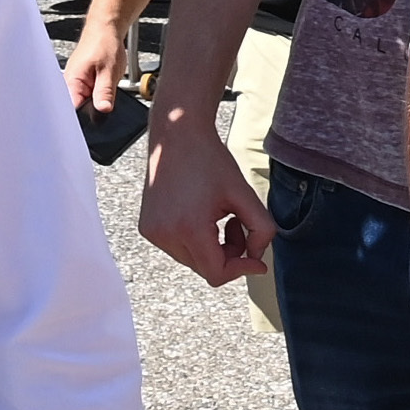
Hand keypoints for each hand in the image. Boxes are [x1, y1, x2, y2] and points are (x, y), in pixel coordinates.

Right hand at [66, 11, 134, 115]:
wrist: (105, 30)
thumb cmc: (104, 44)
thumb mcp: (109, 71)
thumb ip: (105, 92)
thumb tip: (103, 110)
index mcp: (71, 83)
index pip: (71, 112)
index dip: (84, 120)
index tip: (95, 121)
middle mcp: (69, 85)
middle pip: (78, 110)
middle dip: (93, 111)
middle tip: (104, 100)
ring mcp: (75, 85)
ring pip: (85, 104)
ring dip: (97, 102)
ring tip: (104, 86)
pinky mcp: (82, 84)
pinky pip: (89, 97)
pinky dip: (98, 96)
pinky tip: (103, 87)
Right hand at [138, 107, 272, 286]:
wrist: (177, 135)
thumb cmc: (211, 161)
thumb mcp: (245, 194)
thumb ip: (262, 229)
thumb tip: (257, 258)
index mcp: (189, 228)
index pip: (217, 273)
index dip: (241, 269)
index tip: (257, 259)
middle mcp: (165, 235)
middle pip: (205, 268)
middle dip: (229, 254)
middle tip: (239, 223)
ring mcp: (152, 233)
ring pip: (192, 260)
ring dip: (212, 248)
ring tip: (221, 216)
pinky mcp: (147, 228)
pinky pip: (178, 248)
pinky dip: (195, 240)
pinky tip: (201, 214)